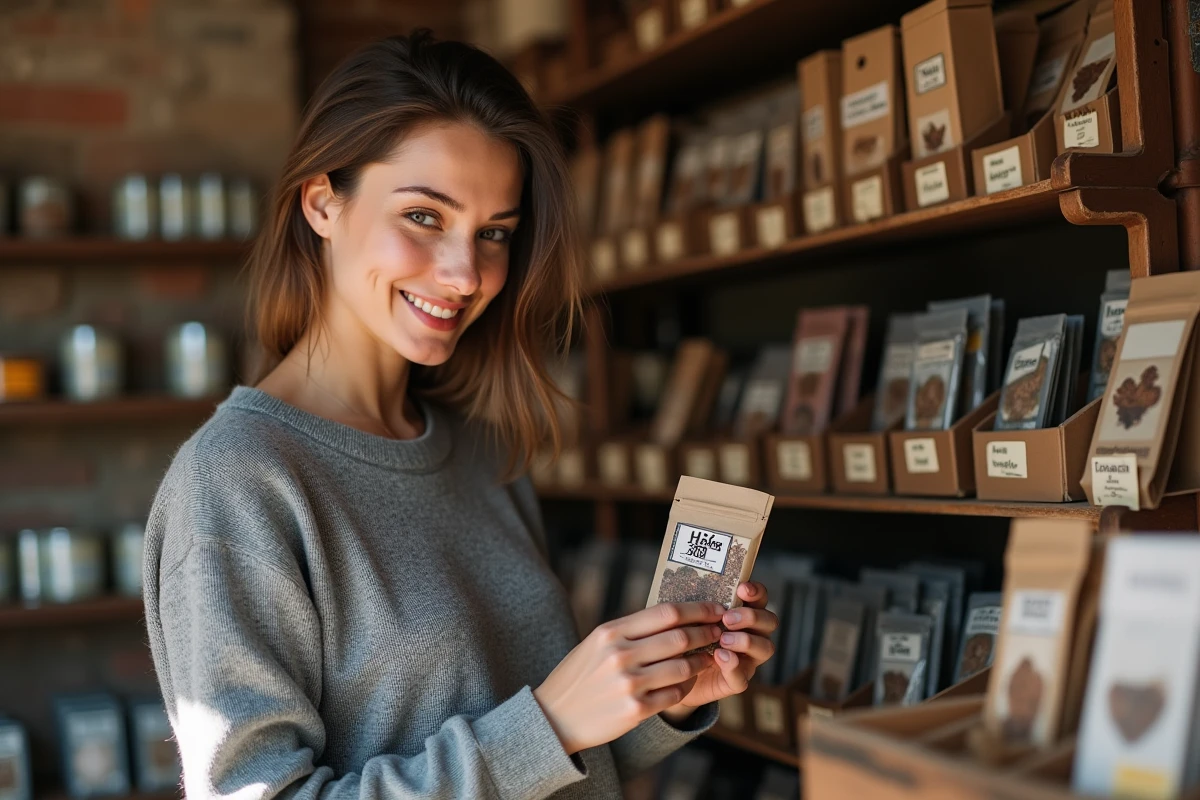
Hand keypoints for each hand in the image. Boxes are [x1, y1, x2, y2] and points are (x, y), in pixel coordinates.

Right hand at [534, 602, 724, 754]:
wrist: (555, 718)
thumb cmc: (580, 676)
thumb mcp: (597, 643)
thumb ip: (630, 630)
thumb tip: (673, 617)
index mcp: (611, 632)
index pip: (666, 613)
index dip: (697, 610)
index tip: (715, 609)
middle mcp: (620, 655)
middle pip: (679, 637)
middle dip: (706, 633)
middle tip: (720, 632)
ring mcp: (629, 684)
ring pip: (682, 667)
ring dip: (701, 662)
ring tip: (708, 659)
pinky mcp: (635, 710)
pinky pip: (674, 694)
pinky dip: (686, 687)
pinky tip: (688, 682)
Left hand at [660, 582, 777, 723]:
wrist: (671, 673)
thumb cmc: (683, 637)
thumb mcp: (688, 618)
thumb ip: (697, 607)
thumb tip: (691, 585)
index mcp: (742, 613)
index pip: (759, 598)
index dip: (756, 592)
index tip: (741, 589)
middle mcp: (752, 634)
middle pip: (770, 621)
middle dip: (752, 617)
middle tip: (728, 618)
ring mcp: (747, 659)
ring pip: (766, 648)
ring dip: (746, 641)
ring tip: (723, 639)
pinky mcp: (736, 681)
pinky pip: (743, 677)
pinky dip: (733, 666)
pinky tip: (719, 657)